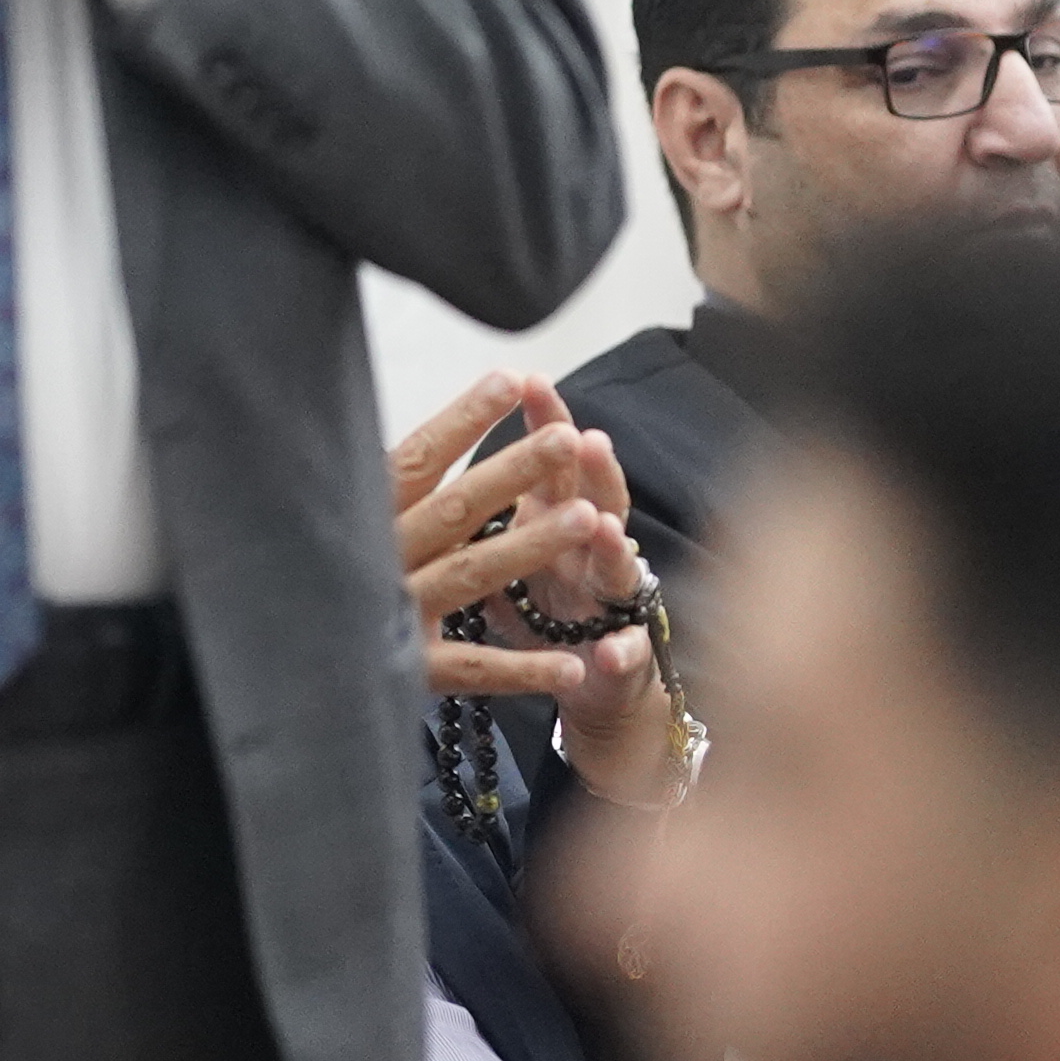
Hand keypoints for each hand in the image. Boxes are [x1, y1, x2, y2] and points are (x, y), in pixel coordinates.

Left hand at [388, 374, 685, 781]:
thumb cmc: (547, 599)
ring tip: (600, 528)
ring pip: (614, 571)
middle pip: (598, 502)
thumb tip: (437, 448)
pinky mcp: (621, 657)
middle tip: (586, 438)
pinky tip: (608, 652)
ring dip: (608, 549)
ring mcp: (610, 602)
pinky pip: (622, 655)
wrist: (596, 677)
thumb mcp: (514, 546)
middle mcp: (591, 552)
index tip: (531, 382)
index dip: (547, 423)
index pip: (555, 461)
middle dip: (592, 471)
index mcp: (559, 520)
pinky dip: (619, 652)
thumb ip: (496, 503)